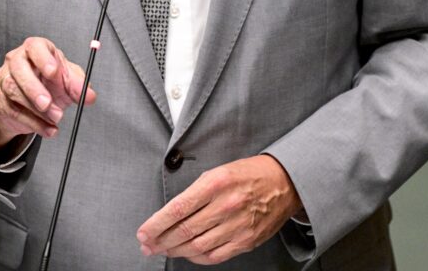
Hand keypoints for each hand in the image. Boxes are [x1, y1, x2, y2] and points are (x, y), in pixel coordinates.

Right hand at [0, 36, 94, 149]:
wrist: (31, 102)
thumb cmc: (49, 82)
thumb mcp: (67, 81)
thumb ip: (79, 86)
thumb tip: (89, 96)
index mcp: (35, 49)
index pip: (35, 47)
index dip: (43, 58)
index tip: (54, 72)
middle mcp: (16, 60)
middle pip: (18, 68)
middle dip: (34, 88)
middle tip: (48, 104)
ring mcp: (3, 77)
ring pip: (12, 90)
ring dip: (35, 109)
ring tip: (55, 119)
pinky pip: (12, 110)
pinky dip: (32, 123)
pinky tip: (48, 129)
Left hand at [136, 155, 300, 264]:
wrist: (284, 183)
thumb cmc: (248, 174)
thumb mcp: (218, 171)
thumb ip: (196, 192)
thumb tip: (170, 213)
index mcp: (216, 183)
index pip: (178, 208)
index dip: (157, 224)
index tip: (143, 232)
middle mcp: (226, 205)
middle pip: (185, 230)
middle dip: (161, 240)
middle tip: (147, 244)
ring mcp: (237, 226)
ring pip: (197, 246)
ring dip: (175, 250)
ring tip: (162, 249)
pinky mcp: (246, 241)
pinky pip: (215, 256)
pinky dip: (197, 257)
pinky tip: (187, 254)